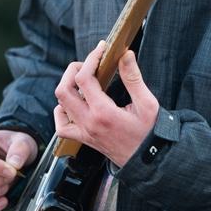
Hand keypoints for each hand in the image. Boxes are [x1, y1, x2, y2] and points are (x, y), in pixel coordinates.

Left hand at [54, 41, 158, 166]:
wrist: (148, 161)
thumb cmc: (150, 133)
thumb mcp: (147, 103)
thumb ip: (133, 78)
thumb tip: (125, 54)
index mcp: (103, 112)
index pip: (84, 78)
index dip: (91, 59)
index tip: (101, 49)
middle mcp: (88, 122)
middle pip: (64, 89)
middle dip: (73, 70)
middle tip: (90, 63)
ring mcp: (84, 132)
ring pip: (60, 104)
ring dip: (67, 87)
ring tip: (83, 79)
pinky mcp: (84, 139)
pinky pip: (62, 126)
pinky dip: (62, 111)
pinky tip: (74, 104)